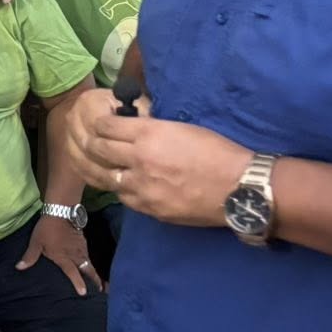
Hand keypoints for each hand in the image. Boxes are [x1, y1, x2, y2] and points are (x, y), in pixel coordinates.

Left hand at [17, 213, 99, 295]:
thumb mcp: (36, 243)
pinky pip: (88, 255)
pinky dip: (90, 261)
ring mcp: (81, 248)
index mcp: (63, 257)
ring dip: (93, 272)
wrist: (61, 211)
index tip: (84, 293)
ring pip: (89, 263)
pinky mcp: (83, 241)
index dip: (78, 283)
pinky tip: (88, 264)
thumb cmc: (47, 228)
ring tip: (97, 281)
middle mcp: (75, 255)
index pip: (73, 273)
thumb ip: (30, 256)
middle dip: (95, 280)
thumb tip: (19, 267)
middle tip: (100, 290)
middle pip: (88, 270)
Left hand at [71, 99, 252, 227]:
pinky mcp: (148, 207)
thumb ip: (151, 129)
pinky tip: (124, 184)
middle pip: (97, 150)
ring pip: (104, 177)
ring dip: (101, 169)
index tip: (100, 124)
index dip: (99, 124)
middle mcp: (139, 159)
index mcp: (149, 134)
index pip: (105, 126)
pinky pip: (123, 197)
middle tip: (92, 142)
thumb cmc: (218, 152)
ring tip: (101, 164)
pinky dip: (120, 189)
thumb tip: (130, 128)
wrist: (239, 188)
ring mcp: (141, 187)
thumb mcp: (182, 128)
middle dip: (91, 143)